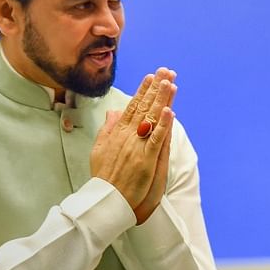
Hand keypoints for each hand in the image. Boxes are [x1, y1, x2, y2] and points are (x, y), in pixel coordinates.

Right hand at [90, 69, 176, 223]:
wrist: (106, 198)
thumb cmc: (105, 176)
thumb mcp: (100, 148)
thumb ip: (108, 129)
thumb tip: (113, 112)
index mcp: (118, 133)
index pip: (133, 106)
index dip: (143, 90)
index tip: (151, 76)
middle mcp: (128, 136)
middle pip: (144, 107)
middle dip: (156, 88)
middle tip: (166, 71)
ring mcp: (137, 146)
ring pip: (151, 119)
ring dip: (161, 100)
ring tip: (169, 82)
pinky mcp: (146, 159)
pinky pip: (156, 139)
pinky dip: (163, 125)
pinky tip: (169, 111)